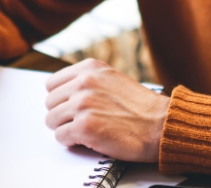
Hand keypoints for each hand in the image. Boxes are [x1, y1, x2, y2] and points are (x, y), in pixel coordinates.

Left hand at [44, 58, 169, 161]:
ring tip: (85, 130)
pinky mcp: (84, 126)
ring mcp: (83, 104)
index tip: (69, 106)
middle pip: (50, 102)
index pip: (52, 83)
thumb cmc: (140, 107)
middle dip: (62, 114)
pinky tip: (88, 139)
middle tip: (80, 121)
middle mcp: (84, 82)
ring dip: (66, 128)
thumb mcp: (112, 79)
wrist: (161, 124)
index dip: (60, 98)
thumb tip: (64, 92)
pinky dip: (72, 142)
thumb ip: (89, 81)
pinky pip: (61, 137)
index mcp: (91, 68)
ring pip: (51, 120)